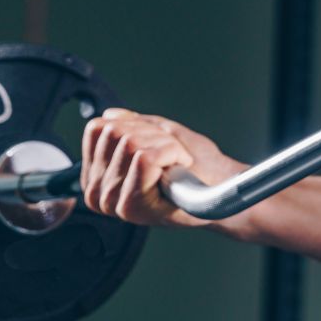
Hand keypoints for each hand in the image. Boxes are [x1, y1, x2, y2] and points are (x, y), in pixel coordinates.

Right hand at [80, 108, 245, 227]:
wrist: (224, 188)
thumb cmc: (198, 166)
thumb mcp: (159, 136)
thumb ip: (132, 126)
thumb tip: (109, 116)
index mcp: (98, 176)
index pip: (97, 128)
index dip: (134, 125)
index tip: (155, 145)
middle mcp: (97, 192)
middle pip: (114, 132)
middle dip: (151, 134)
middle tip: (171, 156)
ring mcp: (112, 201)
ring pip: (130, 142)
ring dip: (164, 144)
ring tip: (175, 164)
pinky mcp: (131, 205)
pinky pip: (145, 156)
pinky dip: (171, 152)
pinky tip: (179, 169)